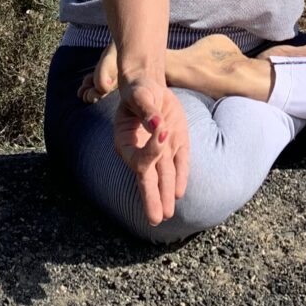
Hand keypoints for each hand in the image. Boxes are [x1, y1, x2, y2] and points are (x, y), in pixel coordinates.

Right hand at [105, 74, 189, 226]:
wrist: (149, 86)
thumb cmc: (139, 91)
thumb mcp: (140, 95)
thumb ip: (148, 111)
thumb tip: (158, 125)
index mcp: (126, 141)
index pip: (140, 157)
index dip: (152, 150)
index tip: (163, 130)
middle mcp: (141, 150)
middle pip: (146, 179)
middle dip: (151, 198)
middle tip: (156, 219)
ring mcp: (159, 149)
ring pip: (162, 176)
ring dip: (165, 194)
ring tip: (166, 215)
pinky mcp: (175, 143)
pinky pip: (178, 163)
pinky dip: (180, 177)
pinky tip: (179, 193)